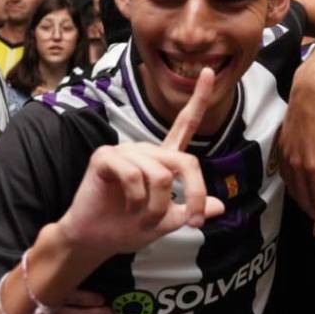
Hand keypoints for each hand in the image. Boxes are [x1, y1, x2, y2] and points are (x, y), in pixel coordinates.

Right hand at [56, 68, 225, 265]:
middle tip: (192, 222)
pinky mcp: (105, 157)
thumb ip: (190, 210)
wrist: (94, 240)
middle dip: (194, 194)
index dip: (198, 100)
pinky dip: (136, 200)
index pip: (184, 126)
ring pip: (161, 175)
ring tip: (144, 219)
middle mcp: (146, 150)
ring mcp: (125, 151)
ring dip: (157, 207)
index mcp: (162, 160)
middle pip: (185, 161)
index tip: (209, 73)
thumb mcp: (166, 222)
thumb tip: (220, 206)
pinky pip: (134, 175)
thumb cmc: (127, 227)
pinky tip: (127, 207)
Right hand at [280, 58, 314, 227]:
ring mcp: (286, 158)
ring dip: (305, 204)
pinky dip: (295, 190)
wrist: (312, 92)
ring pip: (293, 191)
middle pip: (304, 201)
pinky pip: (286, 178)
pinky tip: (303, 189)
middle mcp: (296, 167)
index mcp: (314, 169)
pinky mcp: (281, 150)